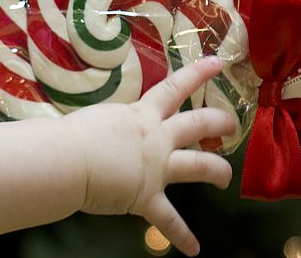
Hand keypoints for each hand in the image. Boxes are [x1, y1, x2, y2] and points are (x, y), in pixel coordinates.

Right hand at [0, 57, 233, 256]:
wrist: (68, 158)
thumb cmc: (71, 135)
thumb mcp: (95, 120)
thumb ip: (106, 125)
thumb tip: (97, 129)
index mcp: (140, 114)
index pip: (174, 87)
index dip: (198, 73)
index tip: (219, 62)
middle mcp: (156, 137)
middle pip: (197, 124)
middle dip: (219, 122)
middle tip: (232, 123)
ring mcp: (156, 167)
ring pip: (199, 165)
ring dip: (217, 171)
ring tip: (225, 177)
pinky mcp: (147, 196)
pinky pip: (169, 220)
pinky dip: (181, 236)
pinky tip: (194, 250)